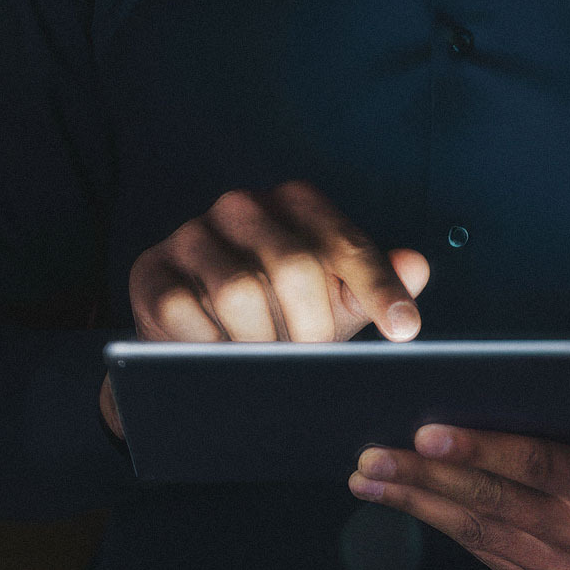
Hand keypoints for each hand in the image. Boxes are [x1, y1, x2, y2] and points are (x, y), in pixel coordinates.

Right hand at [101, 181, 429, 439]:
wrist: (196, 338)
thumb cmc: (281, 312)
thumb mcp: (334, 300)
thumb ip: (376, 282)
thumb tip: (417, 266)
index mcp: (298, 203)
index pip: (346, 245)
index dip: (379, 289)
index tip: (406, 331)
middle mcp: (245, 207)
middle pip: (294, 266)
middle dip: (313, 328)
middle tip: (316, 366)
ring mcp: (194, 235)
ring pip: (238, 291)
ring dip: (260, 342)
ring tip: (269, 366)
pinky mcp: (153, 270)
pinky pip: (186, 311)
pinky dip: (210, 345)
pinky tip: (220, 359)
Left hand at [347, 375, 569, 569]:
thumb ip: (564, 394)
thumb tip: (485, 379)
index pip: (535, 463)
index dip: (478, 449)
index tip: (424, 432)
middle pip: (492, 503)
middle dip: (424, 479)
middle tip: (371, 456)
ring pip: (478, 532)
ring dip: (416, 504)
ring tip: (368, 478)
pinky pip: (483, 550)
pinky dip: (439, 523)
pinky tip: (404, 499)